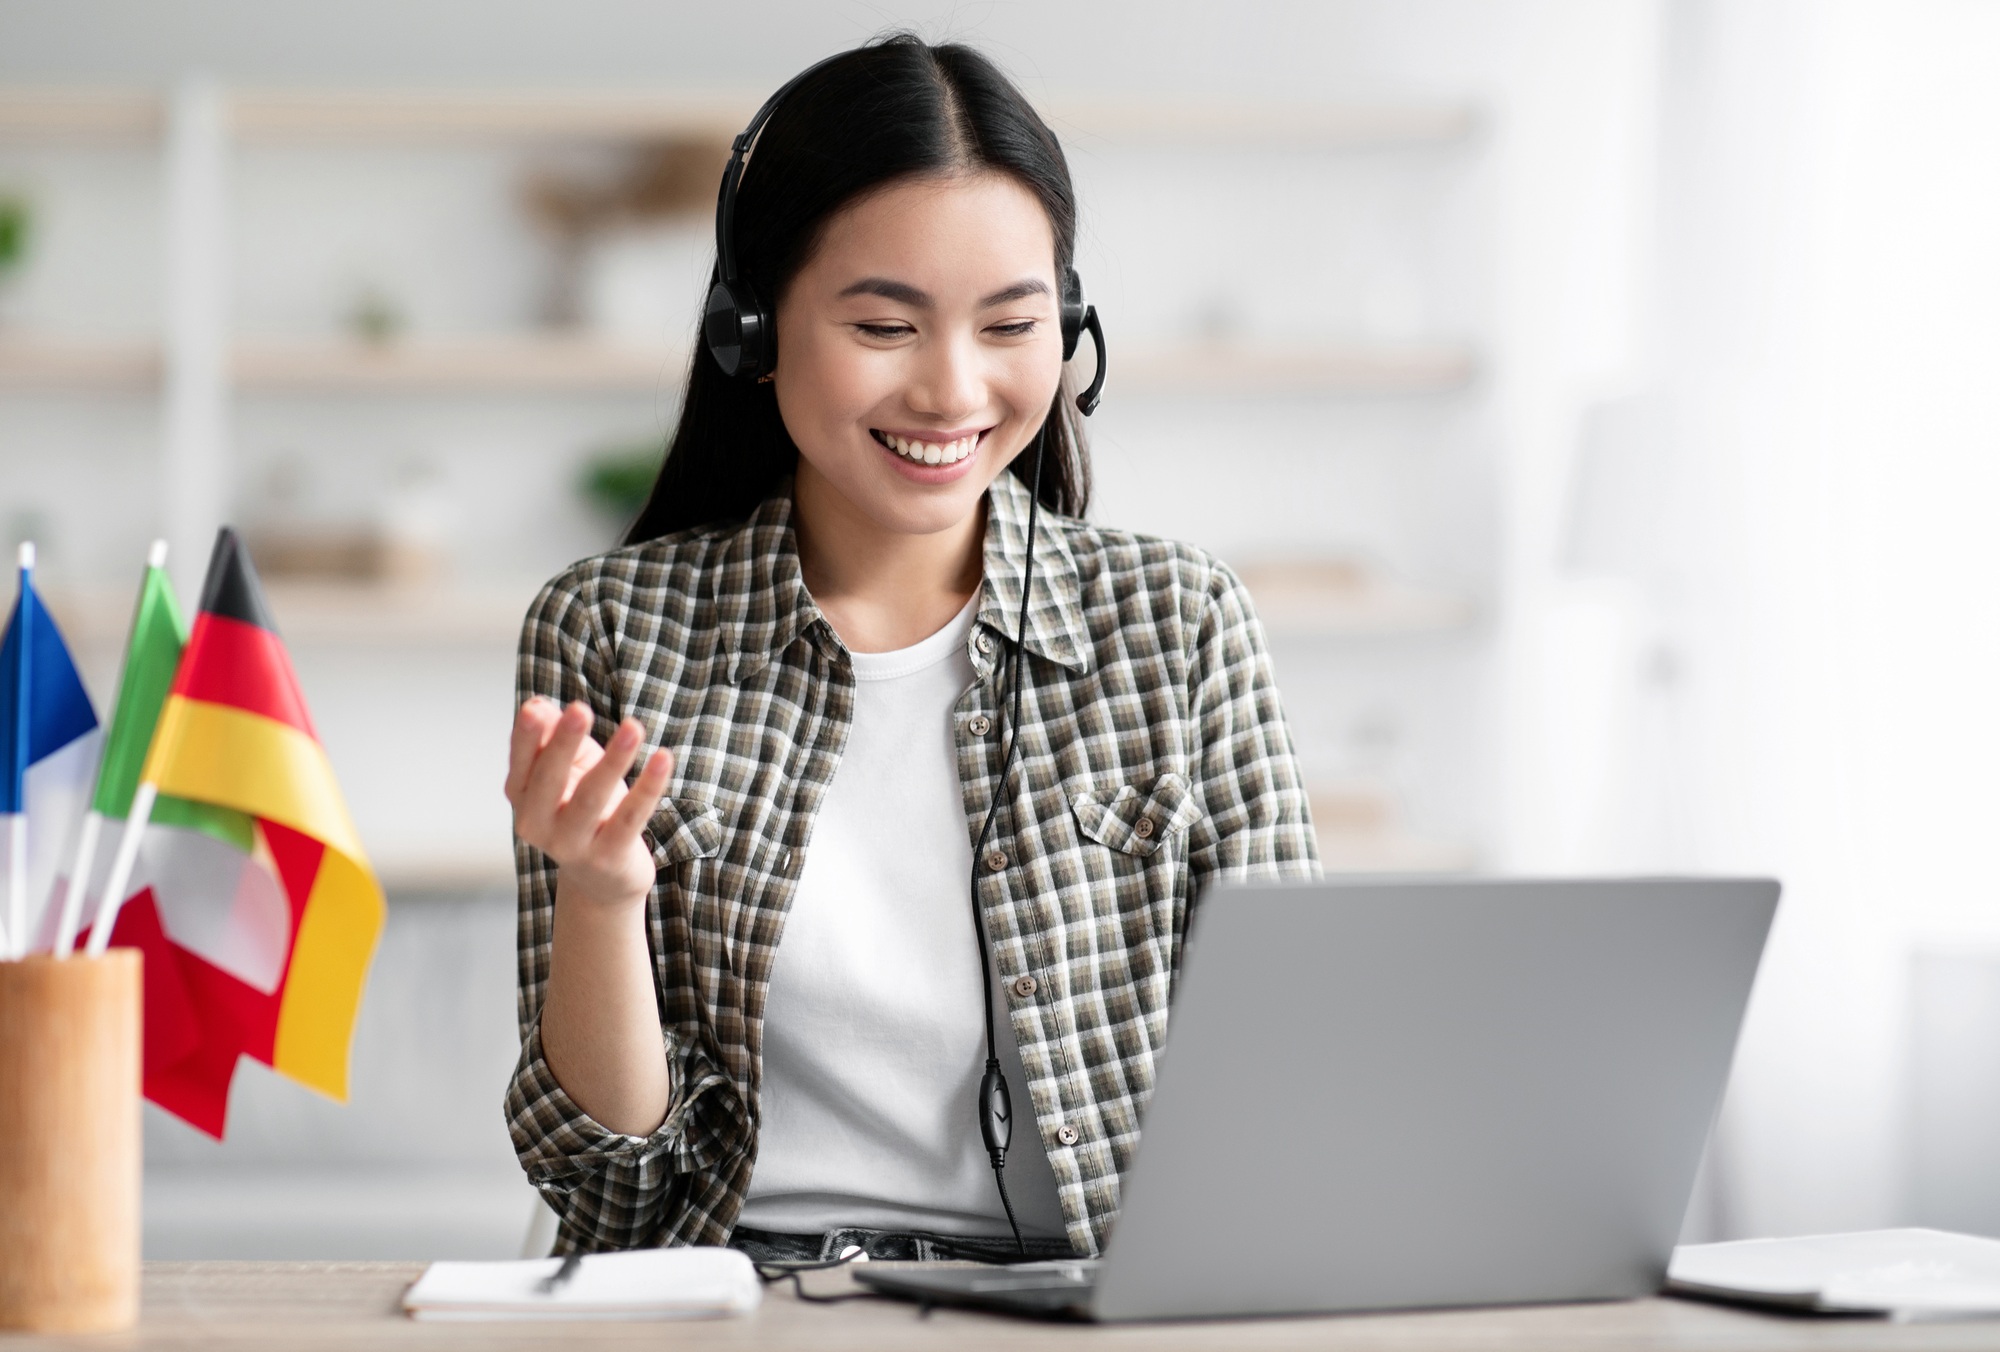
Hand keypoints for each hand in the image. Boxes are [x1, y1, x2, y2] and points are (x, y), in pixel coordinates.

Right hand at [505, 698, 674, 910]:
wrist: (602, 879)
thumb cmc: (582, 808)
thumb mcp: (568, 769)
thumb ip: (554, 736)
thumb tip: (541, 705)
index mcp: (521, 795)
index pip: (521, 761)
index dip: (527, 736)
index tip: (537, 709)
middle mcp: (538, 823)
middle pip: (549, 779)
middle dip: (563, 743)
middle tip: (580, 709)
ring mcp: (572, 844)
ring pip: (592, 798)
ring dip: (614, 760)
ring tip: (633, 727)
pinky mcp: (608, 857)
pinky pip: (631, 818)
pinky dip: (648, 787)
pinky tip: (663, 759)